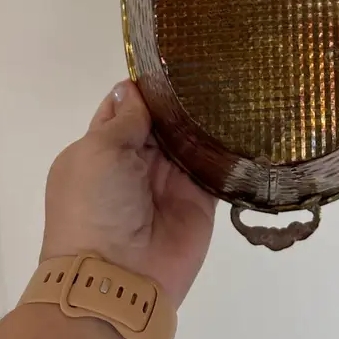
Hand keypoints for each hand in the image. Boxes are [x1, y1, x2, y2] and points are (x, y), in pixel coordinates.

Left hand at [41, 80, 215, 306]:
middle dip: (179, 98)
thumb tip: (133, 88)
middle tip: (209, 63)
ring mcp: (168, 182)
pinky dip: (226, 148)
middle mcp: (134, 164)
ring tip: (231, 81)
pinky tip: (243, 119)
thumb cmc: (94, 208)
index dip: (142, 88)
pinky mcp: (199, 200)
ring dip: (204, 119)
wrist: (117, 278)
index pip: (123, 109)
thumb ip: (124, 119)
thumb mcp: (97, 152)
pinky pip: (215, 167)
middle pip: (160, 121)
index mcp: (99, 150)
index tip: (169, 59)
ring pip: (189, 140)